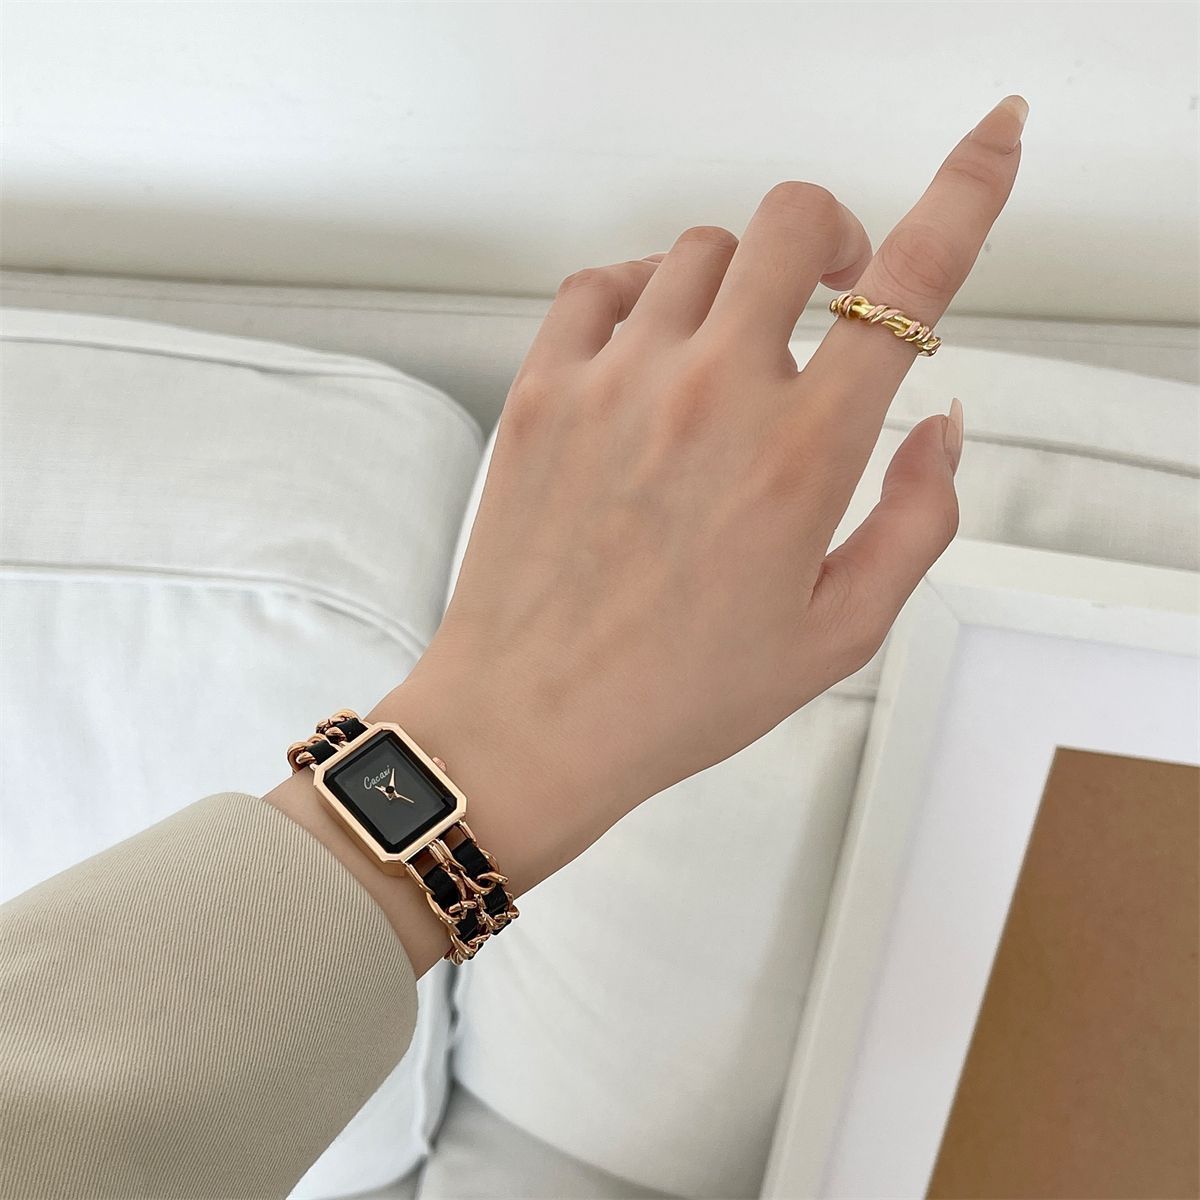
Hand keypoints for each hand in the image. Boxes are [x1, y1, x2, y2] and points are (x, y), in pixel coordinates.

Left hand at [355, 96, 1025, 950]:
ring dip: (740, 282)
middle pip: (794, 222)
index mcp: (800, 454)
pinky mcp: (543, 388)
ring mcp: (618, 380)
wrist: (531, 721)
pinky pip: (600, 282)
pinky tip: (650, 349)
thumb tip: (942, 428)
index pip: (907, 289)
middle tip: (831, 296)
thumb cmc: (681, 693)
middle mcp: (712, 393)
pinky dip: (640, 292)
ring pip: (699, 249)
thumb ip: (917, 521)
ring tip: (730, 353)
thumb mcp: (837, 634)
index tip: (996, 143)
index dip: (967, 196)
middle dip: (833, 239)